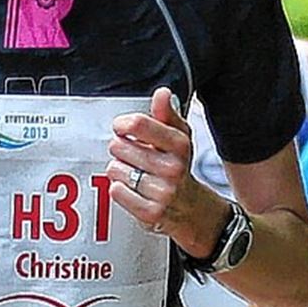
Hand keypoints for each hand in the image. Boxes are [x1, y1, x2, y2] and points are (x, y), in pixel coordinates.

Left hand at [107, 88, 203, 240]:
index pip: (139, 124)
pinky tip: (132, 188)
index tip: (122, 128)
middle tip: (132, 155)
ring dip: (119, 170)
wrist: (191, 209)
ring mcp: (163, 192)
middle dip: (121, 149)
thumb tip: (162, 94)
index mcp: (180, 145)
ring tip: (134, 173)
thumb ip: (167, 114)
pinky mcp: (150, 212)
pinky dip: (119, 189)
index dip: (123, 124)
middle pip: (120, 146)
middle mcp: (173, 168)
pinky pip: (116, 191)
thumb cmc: (178, 168)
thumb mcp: (179, 138)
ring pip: (116, 169)